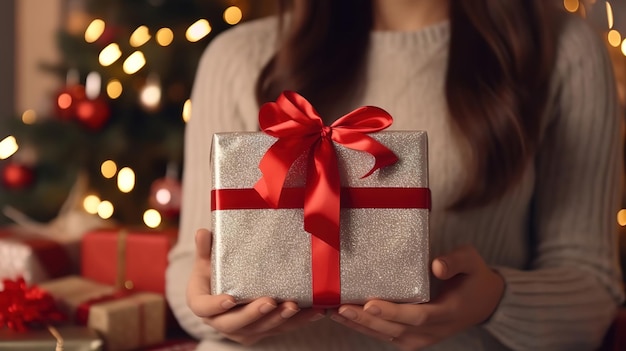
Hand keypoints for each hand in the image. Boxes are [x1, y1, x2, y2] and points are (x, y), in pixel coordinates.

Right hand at [186, 228, 325, 344]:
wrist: (224, 292)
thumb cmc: (213, 274)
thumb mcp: (205, 261)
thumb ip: (205, 249)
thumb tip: (202, 232)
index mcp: (203, 305)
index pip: (205, 308)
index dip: (216, 306)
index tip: (230, 299)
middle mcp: (221, 322)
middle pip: (235, 323)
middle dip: (255, 314)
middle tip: (270, 302)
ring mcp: (243, 329)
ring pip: (261, 328)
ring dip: (279, 319)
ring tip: (293, 307)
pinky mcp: (263, 330)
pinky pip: (281, 328)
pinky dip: (298, 321)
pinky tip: (314, 312)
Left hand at [329, 245, 503, 350]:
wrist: (483, 303)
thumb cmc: (474, 278)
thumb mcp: (472, 262)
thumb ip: (456, 261)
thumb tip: (436, 265)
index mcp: (448, 312)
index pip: (418, 315)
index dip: (393, 312)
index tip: (370, 304)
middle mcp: (432, 331)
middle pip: (395, 329)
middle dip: (365, 320)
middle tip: (340, 308)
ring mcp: (421, 337)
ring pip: (385, 335)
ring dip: (358, 325)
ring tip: (333, 312)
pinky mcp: (411, 337)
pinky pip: (385, 335)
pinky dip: (364, 327)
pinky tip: (344, 316)